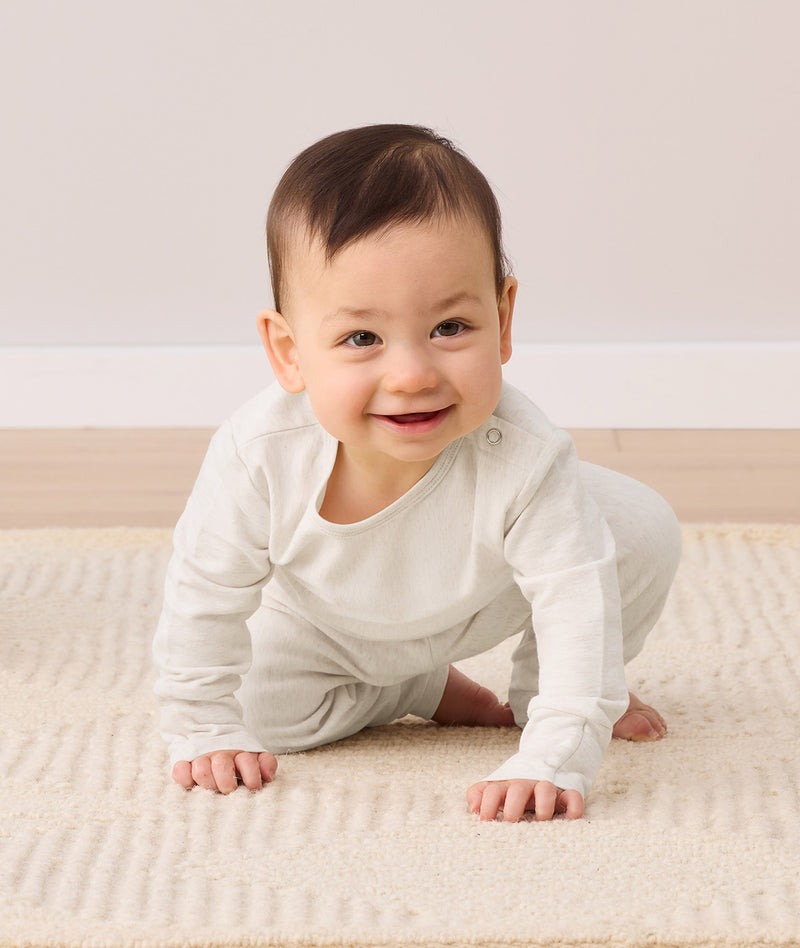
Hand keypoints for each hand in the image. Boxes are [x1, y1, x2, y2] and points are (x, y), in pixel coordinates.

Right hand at [172, 750, 277, 793]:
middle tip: (229, 790)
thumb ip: (266, 763)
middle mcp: (219, 755)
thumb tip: (268, 777)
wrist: (211, 732)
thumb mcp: (255, 757)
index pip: (246, 761)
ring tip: (212, 789)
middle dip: (227, 782)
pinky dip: (184, 777)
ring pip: (201, 769)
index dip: (251, 776)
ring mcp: (201, 758)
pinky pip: (180, 770)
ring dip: (207, 781)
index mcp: (239, 754)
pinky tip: (190, 784)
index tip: (254, 787)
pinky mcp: (184, 762)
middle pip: (221, 766)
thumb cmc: (237, 758)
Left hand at [466, 779, 583, 821]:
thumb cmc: (513, 787)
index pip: (492, 791)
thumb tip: (473, 808)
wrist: (542, 765)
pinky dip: (573, 808)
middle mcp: (526, 784)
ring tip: (540, 822)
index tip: (485, 822)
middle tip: (510, 822)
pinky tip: (569, 820)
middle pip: (518, 790)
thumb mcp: (495, 788)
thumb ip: (479, 794)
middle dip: (513, 807)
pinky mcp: (567, 793)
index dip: (487, 806)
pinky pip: (574, 797)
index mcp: (506, 785)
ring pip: (546, 790)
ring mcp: (547, 787)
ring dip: (543, 807)